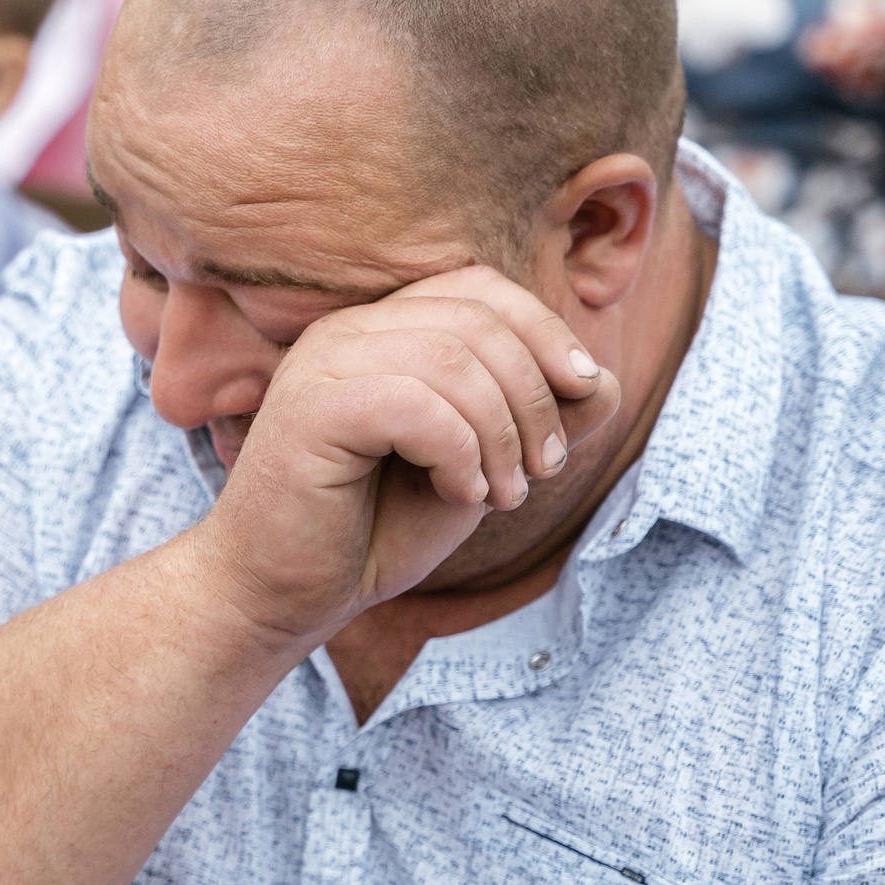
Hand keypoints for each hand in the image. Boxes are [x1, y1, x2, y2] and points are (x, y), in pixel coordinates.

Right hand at [196, 265, 621, 642]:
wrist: (283, 596)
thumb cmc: (373, 531)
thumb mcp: (478, 467)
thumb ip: (536, 420)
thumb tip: (601, 380)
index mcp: (380, 330)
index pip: (479, 289)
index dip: (544, 332)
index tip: (582, 396)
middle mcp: (346, 332)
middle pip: (477, 321)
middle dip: (534, 397)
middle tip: (538, 473)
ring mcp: (322, 364)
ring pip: (452, 360)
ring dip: (502, 435)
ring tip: (500, 496)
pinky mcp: (309, 409)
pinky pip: (417, 405)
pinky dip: (461, 454)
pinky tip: (459, 495)